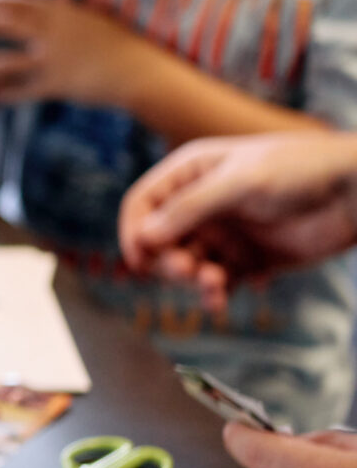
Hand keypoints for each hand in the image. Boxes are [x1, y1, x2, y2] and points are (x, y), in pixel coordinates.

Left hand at [0, 0, 156, 105]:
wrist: (140, 70)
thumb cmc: (121, 43)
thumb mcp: (95, 18)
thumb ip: (71, 7)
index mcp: (64, 13)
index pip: (23, 1)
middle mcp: (53, 32)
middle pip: (8, 24)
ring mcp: (52, 58)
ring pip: (8, 60)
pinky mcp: (56, 83)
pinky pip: (24, 90)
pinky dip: (7, 93)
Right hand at [120, 132, 356, 313]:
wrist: (356, 192)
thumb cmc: (302, 169)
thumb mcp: (241, 181)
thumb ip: (190, 208)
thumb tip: (143, 236)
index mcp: (192, 174)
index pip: (143, 204)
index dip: (133, 232)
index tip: (140, 260)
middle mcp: (202, 205)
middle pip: (159, 241)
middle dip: (166, 260)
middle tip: (187, 271)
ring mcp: (224, 233)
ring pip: (185, 265)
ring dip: (191, 280)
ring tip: (214, 284)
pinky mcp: (245, 260)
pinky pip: (215, 282)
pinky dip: (212, 293)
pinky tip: (221, 298)